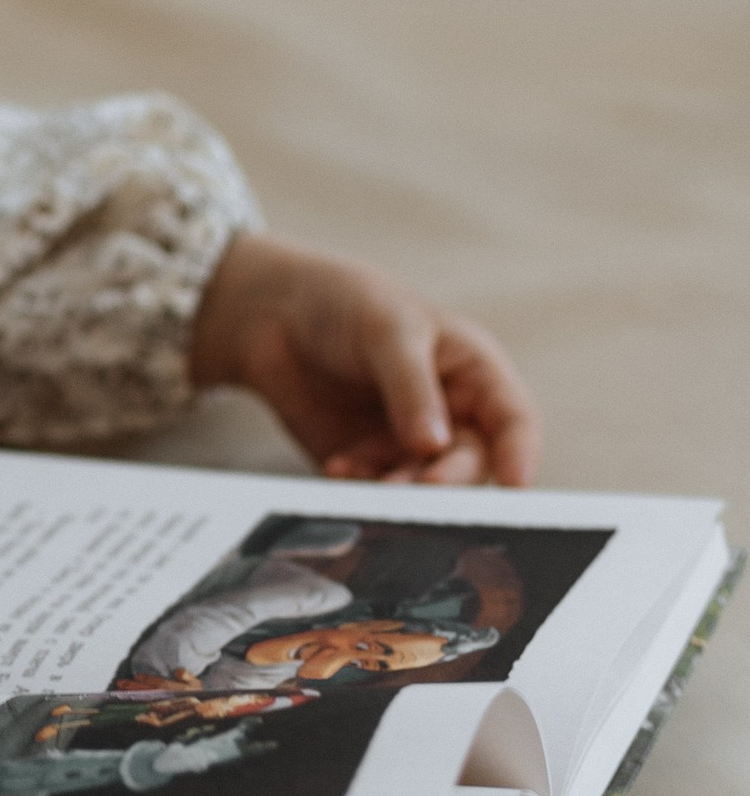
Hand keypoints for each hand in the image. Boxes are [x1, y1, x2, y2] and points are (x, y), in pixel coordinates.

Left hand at [189, 231, 538, 485]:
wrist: (275, 315)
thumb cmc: (347, 305)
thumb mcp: (387, 331)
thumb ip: (412, 388)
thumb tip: (433, 447)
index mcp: (474, 373)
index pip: (513, 421)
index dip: (520, 454)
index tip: (515, 484)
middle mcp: (452, 415)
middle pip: (470, 464)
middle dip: (447, 479)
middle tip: (419, 488)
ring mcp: (410, 444)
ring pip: (423, 486)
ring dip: (400, 490)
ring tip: (365, 477)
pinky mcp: (369, 463)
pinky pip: (376, 489)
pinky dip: (360, 486)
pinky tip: (337, 467)